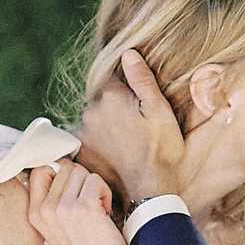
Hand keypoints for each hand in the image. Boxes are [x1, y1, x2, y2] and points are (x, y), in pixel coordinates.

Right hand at [27, 162, 127, 244]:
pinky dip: (105, 193)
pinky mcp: (85, 208)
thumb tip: (63, 169)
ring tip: (97, 210)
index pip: (39, 171)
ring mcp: (64, 208)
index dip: (60, 171)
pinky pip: (96, 180)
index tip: (73, 186)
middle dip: (82, 181)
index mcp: (35, 213)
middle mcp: (46, 209)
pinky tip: (104, 213)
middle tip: (89, 204)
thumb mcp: (55, 230)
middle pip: (65, 168)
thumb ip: (53, 204)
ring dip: (95, 187)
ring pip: (82, 172)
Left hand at [80, 50, 186, 207]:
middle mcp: (90, 112)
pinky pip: (88, 139)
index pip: (114, 80)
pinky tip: (116, 154)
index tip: (140, 109)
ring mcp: (83, 134)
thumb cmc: (162, 151)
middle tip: (136, 129)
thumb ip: (142, 79)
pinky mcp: (81, 153)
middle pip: (102, 100)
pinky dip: (99, 144)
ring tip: (128, 144)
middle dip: (116, 108)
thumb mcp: (161, 111)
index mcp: (111, 96)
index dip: (129, 92)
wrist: (151, 192)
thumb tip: (128, 53)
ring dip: (106, 126)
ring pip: (94, 120)